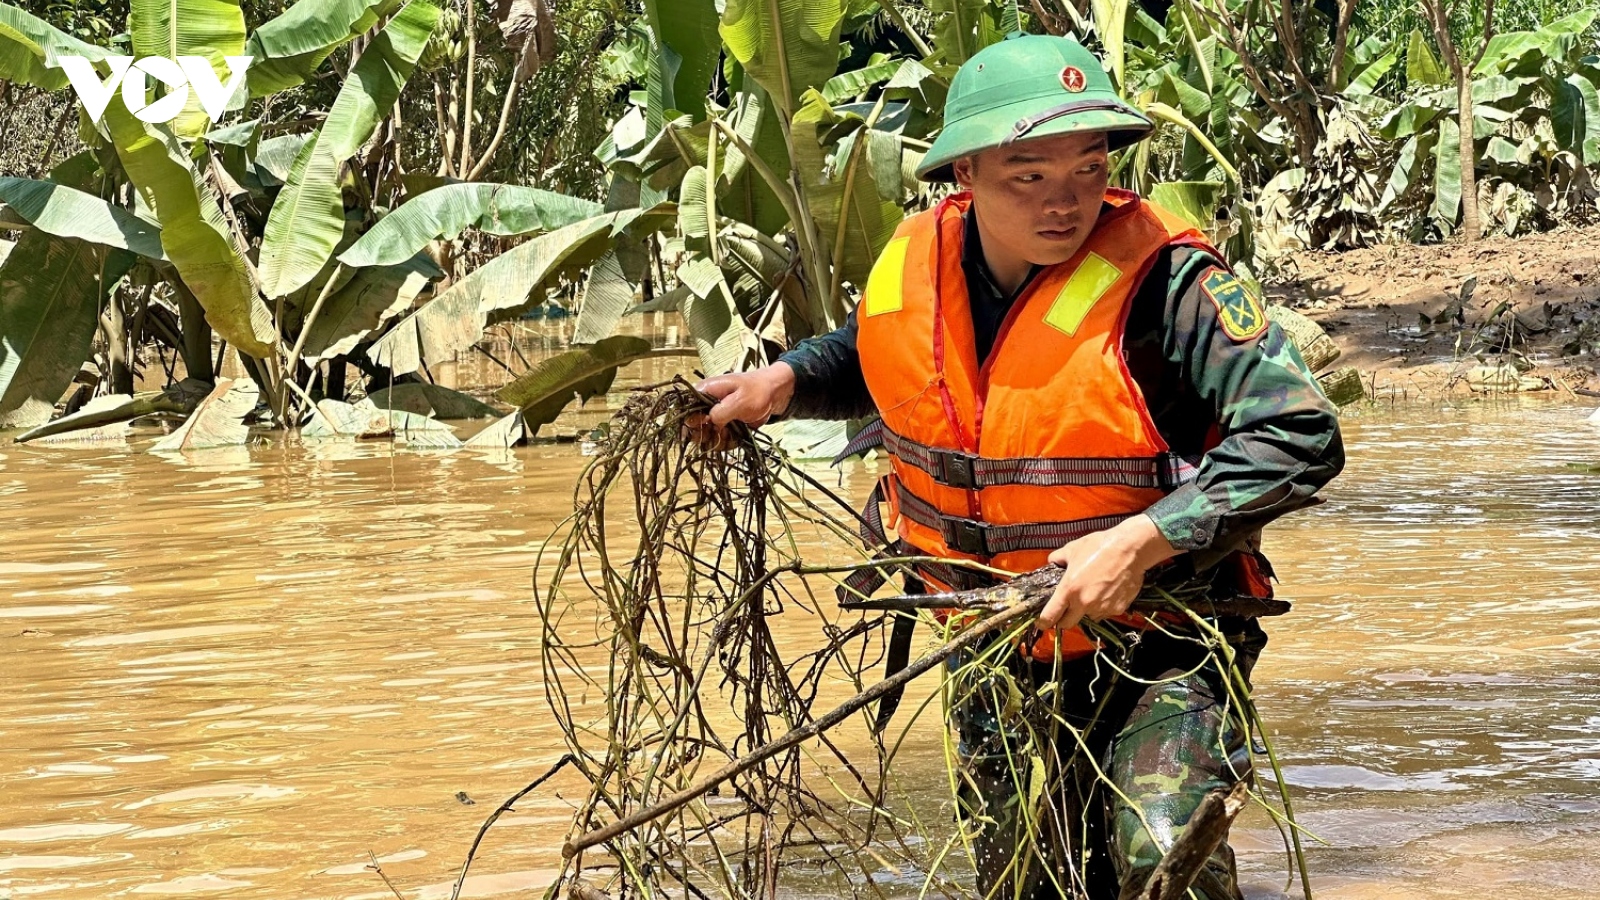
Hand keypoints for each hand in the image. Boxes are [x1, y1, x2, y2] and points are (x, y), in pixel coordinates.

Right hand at [685, 363, 796, 447]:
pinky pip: (718, 440)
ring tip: (731, 433)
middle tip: (721, 432)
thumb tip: (709, 421)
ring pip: (705, 437)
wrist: (774, 394)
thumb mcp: (740, 400)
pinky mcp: (723, 427)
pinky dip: (726, 442)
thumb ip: (721, 411)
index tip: (706, 424)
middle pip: (692, 427)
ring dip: (717, 440)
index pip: (686, 409)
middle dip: (705, 434)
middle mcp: (705, 405)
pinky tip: (736, 437)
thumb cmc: (757, 391)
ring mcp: (714, 417)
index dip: (692, 421)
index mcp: (704, 392)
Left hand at [1036, 515, 1179, 633]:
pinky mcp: (1117, 609)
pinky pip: (1105, 612)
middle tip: (1066, 610)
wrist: (1130, 549)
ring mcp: (1101, 608)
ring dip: (1087, 610)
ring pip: (1089, 617)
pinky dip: (1104, 605)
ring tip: (1093, 591)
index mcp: (1069, 589)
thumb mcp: (1073, 548)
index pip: (1050, 615)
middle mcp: (1083, 602)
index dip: (1044, 622)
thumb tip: (1053, 562)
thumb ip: (1058, 558)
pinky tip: (1107, 590)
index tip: (1042, 624)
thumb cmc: (1100, 546)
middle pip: (1068, 624)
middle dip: (1064, 619)